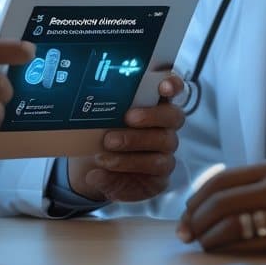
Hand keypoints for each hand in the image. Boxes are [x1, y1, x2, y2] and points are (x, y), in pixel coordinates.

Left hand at [66, 75, 184, 202]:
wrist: (92, 166)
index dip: (173, 84)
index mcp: (153, 105)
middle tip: (127, 118)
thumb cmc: (99, 134)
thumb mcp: (95, 121)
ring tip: (102, 154)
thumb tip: (94, 118)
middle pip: (172, 118)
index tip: (163, 86)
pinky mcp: (158, 180)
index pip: (173, 88)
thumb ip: (98, 117)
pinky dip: (118, 178)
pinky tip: (98, 175)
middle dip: (151, 117)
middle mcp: (165, 128)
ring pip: (160, 153)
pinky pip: (148, 180)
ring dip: (131, 152)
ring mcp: (164, 155)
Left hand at [175, 160, 265, 255]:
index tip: (184, 217)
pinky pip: (250, 242)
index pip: (218, 181)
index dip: (195, 200)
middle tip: (186, 235)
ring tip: (202, 245)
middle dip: (195, 220)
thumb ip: (244, 188)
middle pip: (220, 201)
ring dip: (209, 237)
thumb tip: (199, 206)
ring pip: (231, 222)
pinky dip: (228, 248)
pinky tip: (222, 251)